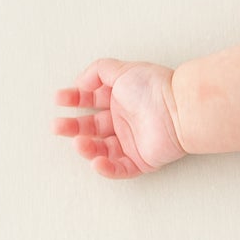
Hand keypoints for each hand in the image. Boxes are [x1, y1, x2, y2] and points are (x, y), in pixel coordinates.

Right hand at [51, 59, 187, 177]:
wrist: (181, 108)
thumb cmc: (156, 88)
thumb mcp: (122, 70)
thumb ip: (98, 71)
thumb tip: (80, 82)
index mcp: (120, 100)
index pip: (90, 102)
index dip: (74, 100)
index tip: (60, 99)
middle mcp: (125, 121)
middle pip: (91, 128)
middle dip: (72, 127)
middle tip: (58, 125)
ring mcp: (133, 141)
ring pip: (102, 150)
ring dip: (86, 148)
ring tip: (79, 141)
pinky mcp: (143, 160)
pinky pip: (121, 169)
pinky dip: (106, 168)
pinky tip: (96, 161)